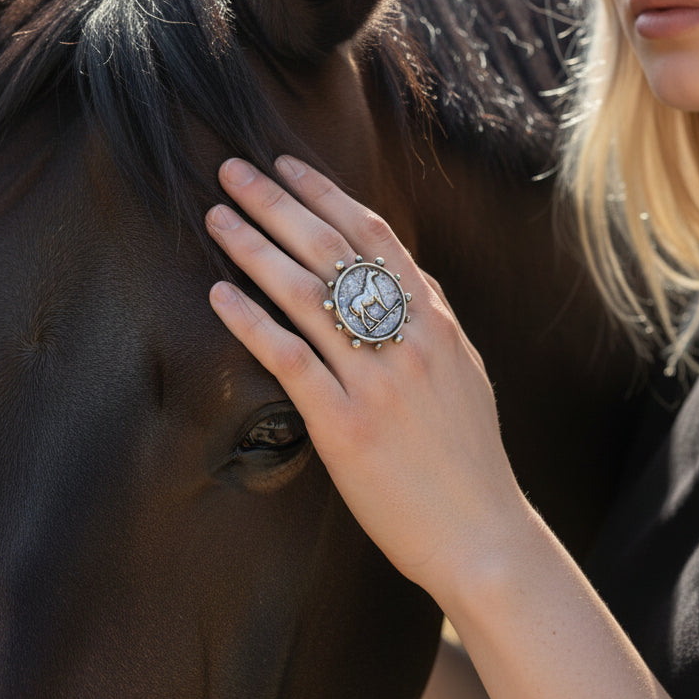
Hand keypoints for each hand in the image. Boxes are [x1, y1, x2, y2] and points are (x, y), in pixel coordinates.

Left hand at [206, 156, 530, 595]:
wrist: (481, 533)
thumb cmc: (469, 457)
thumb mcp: (464, 372)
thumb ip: (430, 319)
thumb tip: (401, 273)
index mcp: (435, 322)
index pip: (375, 235)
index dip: (326, 192)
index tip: (286, 165)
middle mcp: (408, 340)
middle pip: (333, 251)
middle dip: (277, 203)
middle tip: (232, 171)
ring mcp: (376, 382)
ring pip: (306, 295)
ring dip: (254, 248)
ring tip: (217, 218)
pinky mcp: (346, 426)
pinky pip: (290, 359)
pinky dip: (251, 321)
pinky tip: (219, 295)